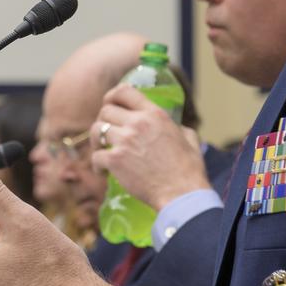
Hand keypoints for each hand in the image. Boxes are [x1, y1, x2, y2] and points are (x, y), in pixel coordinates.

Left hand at [91, 86, 210, 209]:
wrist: (181, 194)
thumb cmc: (188, 170)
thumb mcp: (190, 139)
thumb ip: (179, 128)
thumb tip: (177, 127)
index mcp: (154, 114)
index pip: (124, 91)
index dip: (112, 96)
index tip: (109, 104)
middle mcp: (138, 123)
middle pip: (105, 110)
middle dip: (103, 121)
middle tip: (106, 134)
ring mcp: (125, 141)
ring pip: (96, 130)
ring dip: (96, 140)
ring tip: (102, 150)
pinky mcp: (115, 160)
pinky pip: (95, 156)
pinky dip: (97, 165)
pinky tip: (103, 172)